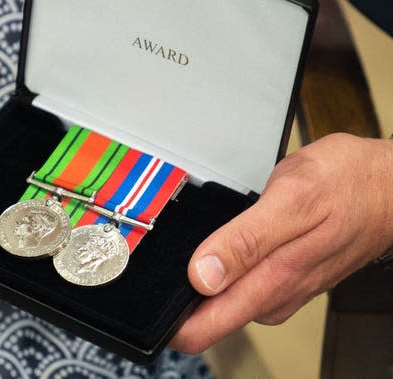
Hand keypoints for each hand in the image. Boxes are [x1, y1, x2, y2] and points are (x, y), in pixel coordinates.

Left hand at [171, 133, 392, 352]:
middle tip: (152, 270)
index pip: (204, 327)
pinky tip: (210, 255)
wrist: (389, 185)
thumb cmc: (350, 186)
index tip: (145, 302)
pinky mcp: (282, 276)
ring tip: (174, 259)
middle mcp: (273, 294)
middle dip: (176, 300)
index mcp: (271, 280)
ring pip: (221, 302)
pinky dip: (217, 273)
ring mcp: (279, 288)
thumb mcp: (292, 200)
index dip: (168, 322)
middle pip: (207, 318)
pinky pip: (237, 286)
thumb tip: (202, 277)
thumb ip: (244, 241)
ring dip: (194, 286)